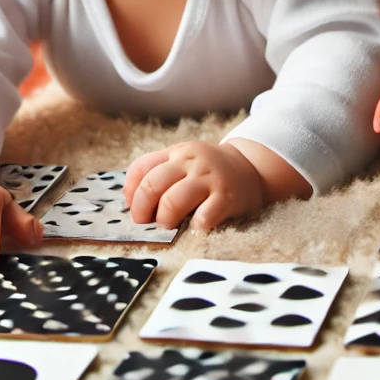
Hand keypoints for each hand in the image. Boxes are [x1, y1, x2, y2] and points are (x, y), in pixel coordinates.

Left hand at [123, 141, 263, 230]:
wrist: (251, 169)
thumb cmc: (209, 171)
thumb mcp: (183, 162)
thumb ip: (157, 174)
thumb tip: (128, 198)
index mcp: (176, 153)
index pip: (141, 168)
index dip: (131, 192)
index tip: (135, 207)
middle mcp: (190, 162)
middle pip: (152, 185)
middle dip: (142, 209)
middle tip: (146, 222)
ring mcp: (208, 179)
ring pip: (172, 202)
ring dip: (164, 219)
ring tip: (169, 224)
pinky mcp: (226, 198)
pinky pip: (203, 217)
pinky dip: (194, 227)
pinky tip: (195, 226)